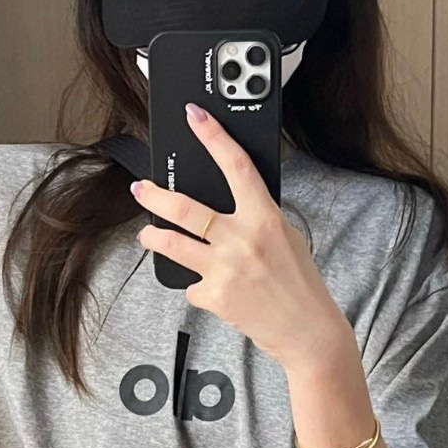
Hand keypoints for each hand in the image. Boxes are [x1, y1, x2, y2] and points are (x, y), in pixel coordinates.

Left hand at [132, 104, 348, 370]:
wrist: (306, 330)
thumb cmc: (299, 283)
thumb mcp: (286, 237)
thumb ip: (257, 217)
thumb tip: (229, 201)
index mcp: (264, 218)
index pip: (235, 166)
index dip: (213, 137)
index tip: (195, 117)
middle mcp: (242, 240)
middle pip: (186, 208)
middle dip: (156, 195)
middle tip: (141, 188)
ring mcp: (224, 269)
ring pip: (172, 244)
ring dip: (153, 237)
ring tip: (146, 235)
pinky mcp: (213, 296)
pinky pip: (191, 284)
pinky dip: (197, 285)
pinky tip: (211, 289)